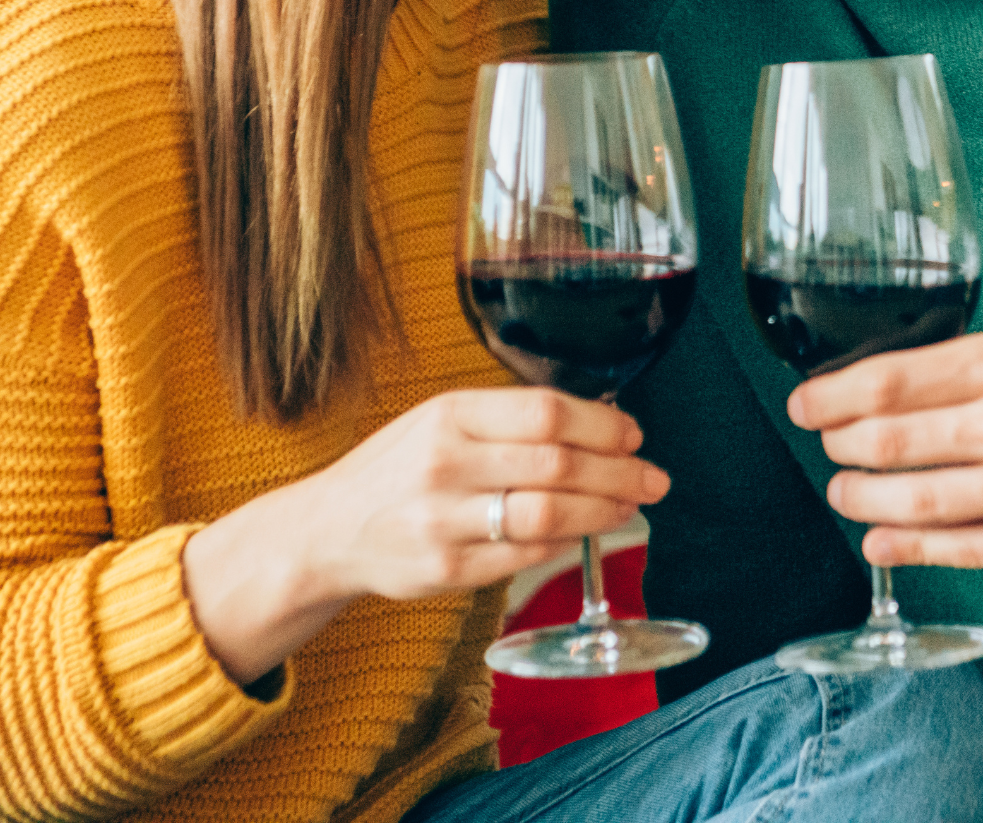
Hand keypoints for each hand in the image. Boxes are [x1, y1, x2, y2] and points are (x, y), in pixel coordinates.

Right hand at [184, 389, 666, 686]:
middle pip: (556, 466)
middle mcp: (445, 464)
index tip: (633, 435)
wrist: (329, 530)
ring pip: (547, 515)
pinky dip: (564, 544)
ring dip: (602, 512)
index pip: (545, 412)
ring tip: (630, 507)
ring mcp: (442, 521)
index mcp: (450, 414)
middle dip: (618, 473)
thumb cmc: (402, 467)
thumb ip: (512, 420)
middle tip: (652, 478)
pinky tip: (585, 533)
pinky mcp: (445, 571)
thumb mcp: (444, 420)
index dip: (602, 426)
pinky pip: (524, 556)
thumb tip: (602, 425)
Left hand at [788, 331, 982, 569]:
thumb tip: (868, 390)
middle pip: (895, 441)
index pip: (893, 381)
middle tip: (826, 448)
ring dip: (865, 501)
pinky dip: (911, 548)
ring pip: (922, 500)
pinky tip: (878, 542)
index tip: (805, 405)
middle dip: (843, 447)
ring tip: (843, 494)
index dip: (834, 397)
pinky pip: (965, 549)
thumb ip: (953, 367)